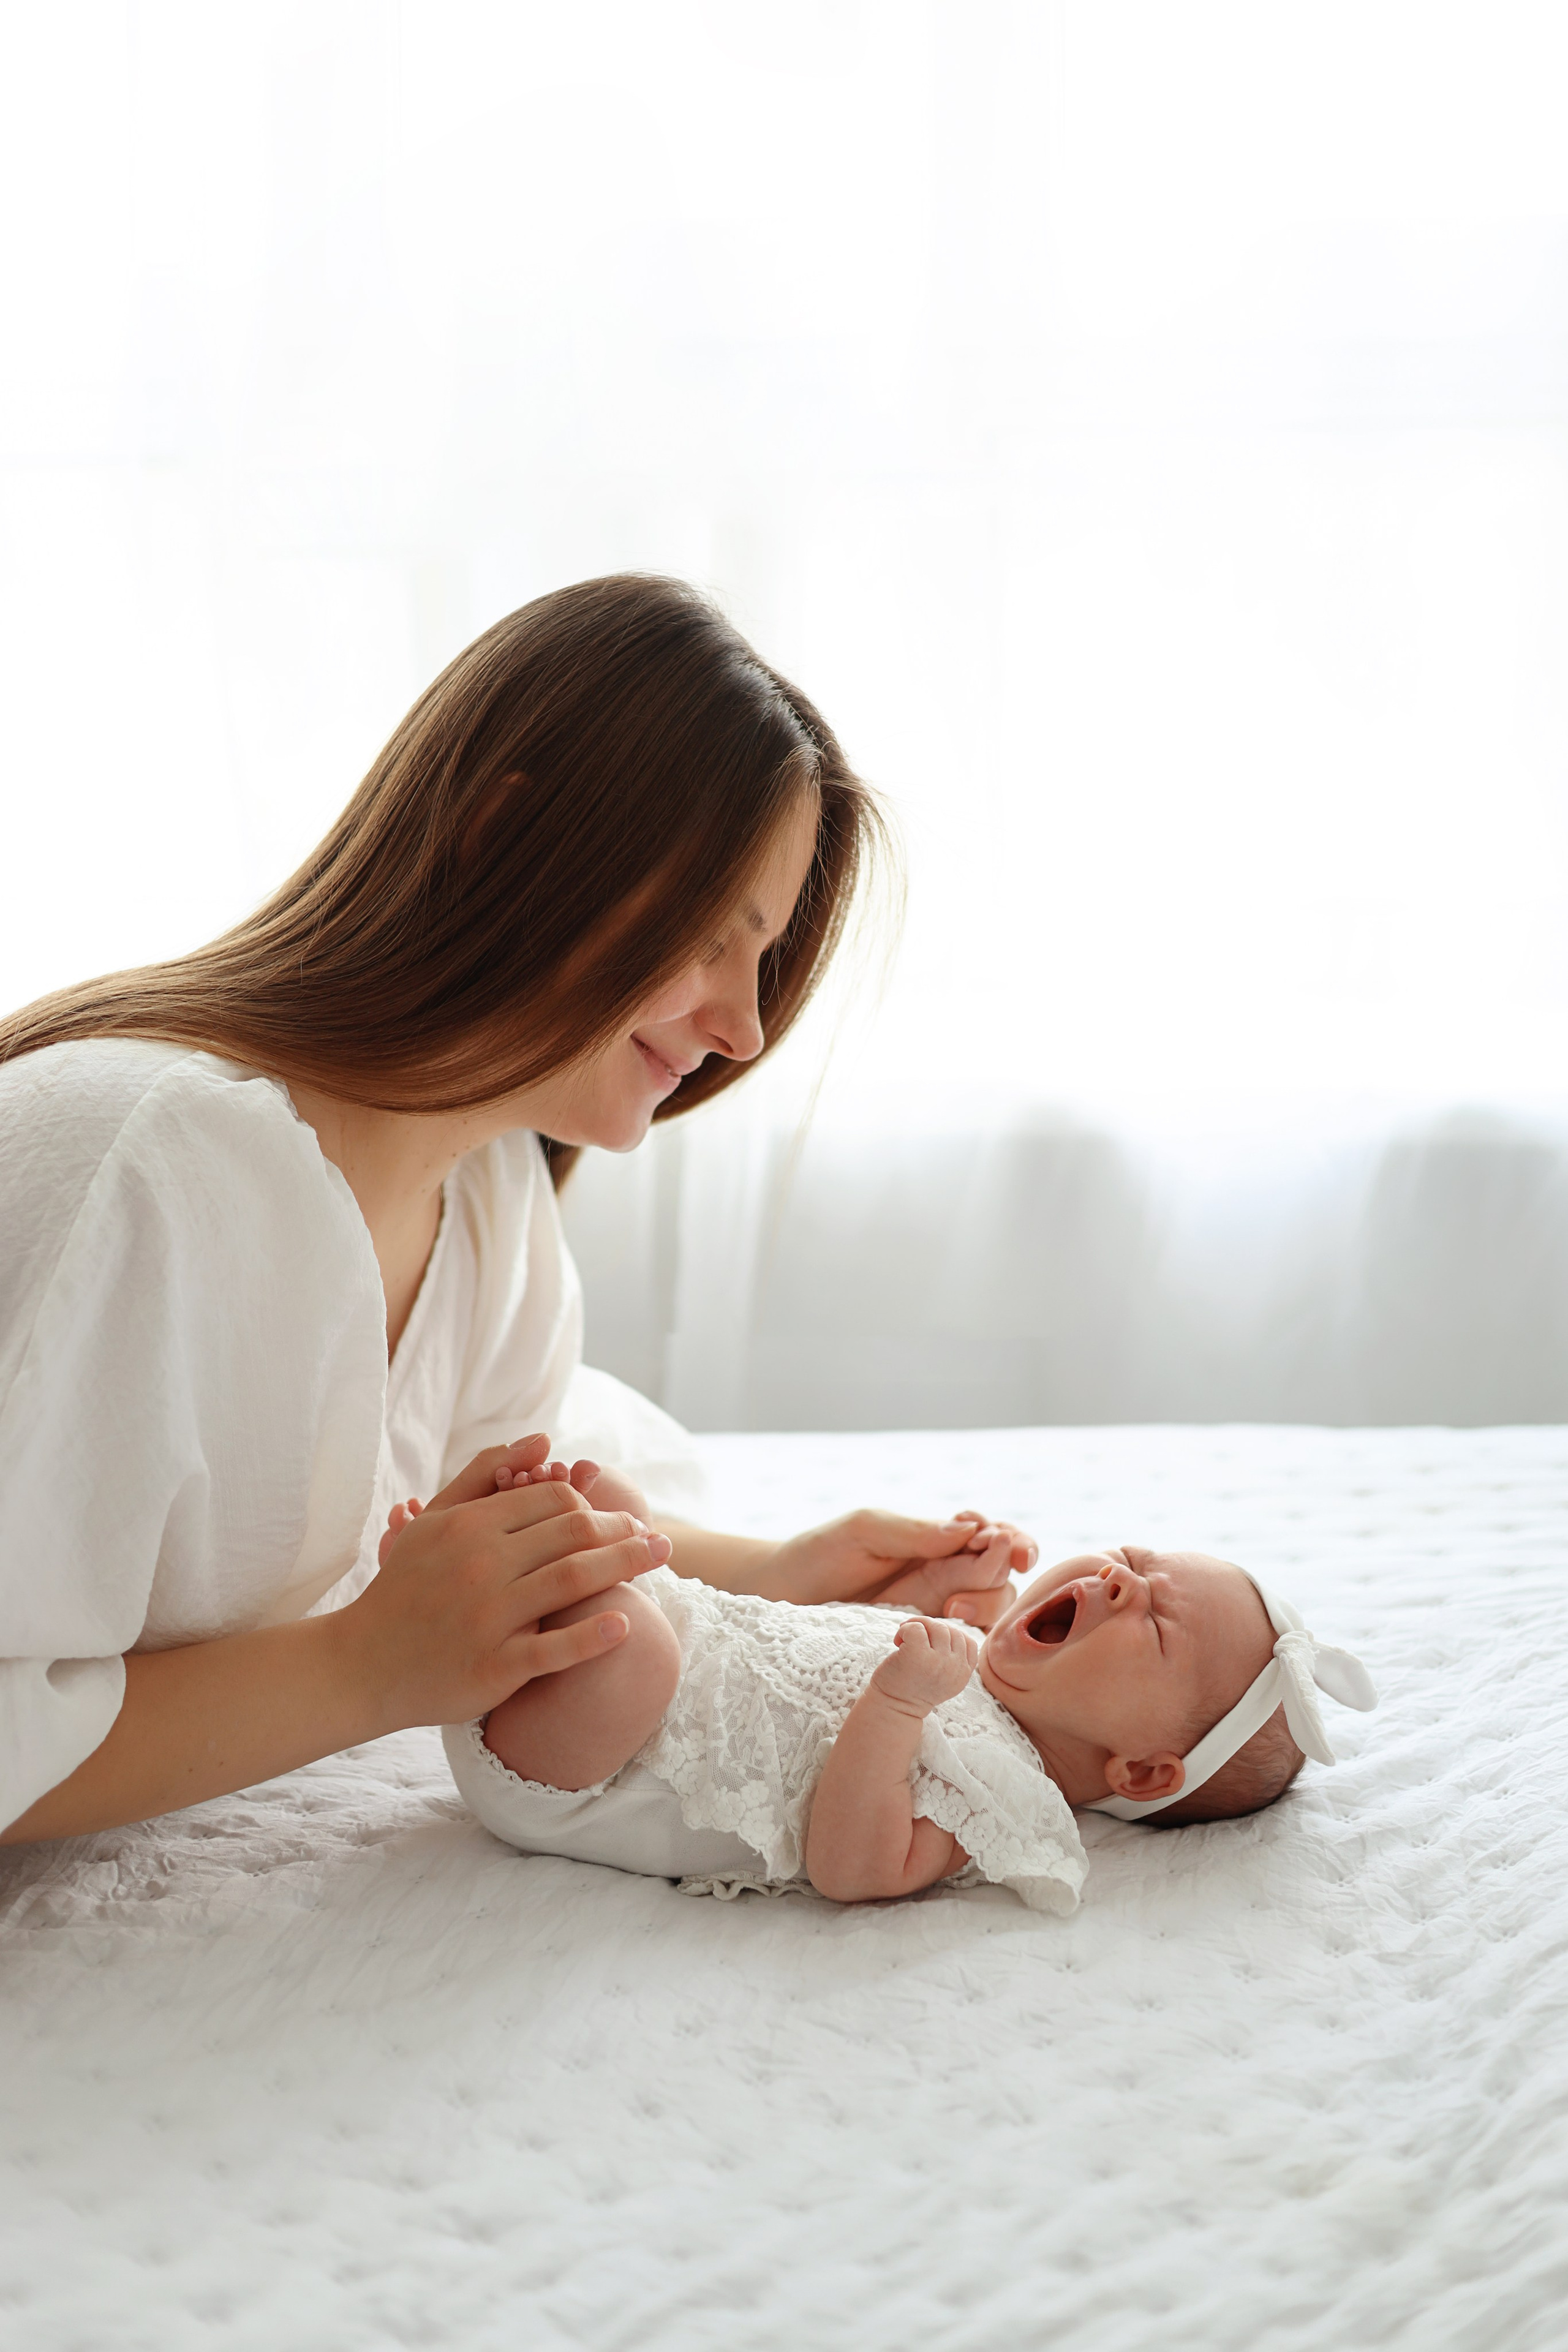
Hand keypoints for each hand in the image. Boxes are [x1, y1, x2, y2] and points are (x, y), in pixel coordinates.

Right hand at [350, 1460, 671, 1728]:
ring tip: (660, 1559)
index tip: (621, 1519)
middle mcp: (480, 1565)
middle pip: (573, 1533)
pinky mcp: (492, 1668)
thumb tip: (543, 1439)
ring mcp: (487, 1617)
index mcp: (469, 1526)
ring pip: (572, 1580)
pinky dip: (591, 1636)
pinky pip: (552, 1649)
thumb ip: (485, 1474)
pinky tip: (624, 1624)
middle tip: (657, 1539)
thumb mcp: (434, 1520)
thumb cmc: (406, 1587)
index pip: (553, 1500)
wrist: (360, 1664)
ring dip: (627, 1565)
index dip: (596, 1505)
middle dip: (625, 1530)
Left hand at [768, 1507, 1036, 1626]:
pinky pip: (963, 1647)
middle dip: (999, 1575)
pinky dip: (970, 1642)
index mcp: (936, 1542)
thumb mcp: (864, 1530)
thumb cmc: (819, 1554)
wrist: (780, 1596)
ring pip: (990, 1611)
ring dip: (986, 1607)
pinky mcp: (922, 1646)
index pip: (994, 1536)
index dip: (1012, 1539)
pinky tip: (951, 1636)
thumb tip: (967, 1530)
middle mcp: (944, 1577)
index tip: (1003, 1544)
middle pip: (1001, 1576)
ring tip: (952, 1611)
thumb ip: (914, 1531)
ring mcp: (935, 1612)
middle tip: (969, 1578)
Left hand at [870, 1617, 977, 1713]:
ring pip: (937, 1626)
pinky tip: (898, 1642)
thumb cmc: (913, 1688)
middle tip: (913, 1637)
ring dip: (918, 1626)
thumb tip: (943, 1627)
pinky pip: (916, 1628)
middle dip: (931, 1628)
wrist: (893, 1709)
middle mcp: (954, 1668)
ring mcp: (938, 1661)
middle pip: (952, 1631)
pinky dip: (905, 1629)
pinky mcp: (917, 1655)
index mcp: (963, 1674)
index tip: (931, 1643)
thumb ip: (951, 1659)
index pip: (969, 1642)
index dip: (949, 1636)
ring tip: (904, 1639)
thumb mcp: (942, 1678)